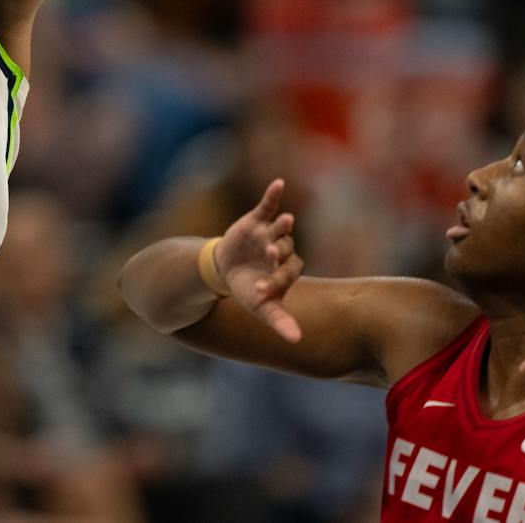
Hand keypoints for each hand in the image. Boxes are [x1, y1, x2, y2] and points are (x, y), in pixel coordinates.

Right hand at [215, 179, 304, 343]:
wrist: (227, 271)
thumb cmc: (250, 289)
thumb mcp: (261, 307)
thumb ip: (280, 320)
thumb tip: (298, 340)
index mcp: (287, 271)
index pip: (288, 273)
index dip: (276, 281)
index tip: (261, 291)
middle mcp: (283, 250)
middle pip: (286, 249)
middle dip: (277, 252)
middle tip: (270, 255)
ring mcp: (270, 233)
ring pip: (279, 229)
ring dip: (281, 225)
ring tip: (286, 220)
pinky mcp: (256, 220)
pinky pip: (267, 205)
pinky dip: (273, 195)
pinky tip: (279, 183)